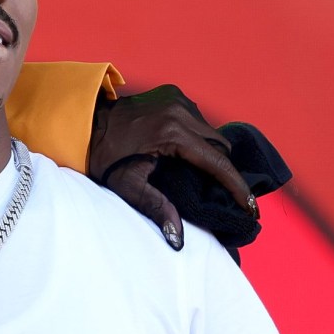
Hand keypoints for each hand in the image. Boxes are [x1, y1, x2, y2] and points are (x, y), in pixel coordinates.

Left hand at [89, 84, 256, 250]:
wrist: (83, 125)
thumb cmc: (103, 157)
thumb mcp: (127, 186)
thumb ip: (156, 209)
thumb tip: (178, 239)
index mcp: (171, 132)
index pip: (218, 162)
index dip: (236, 187)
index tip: (249, 207)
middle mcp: (179, 110)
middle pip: (220, 145)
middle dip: (226, 170)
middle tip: (227, 195)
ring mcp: (176, 98)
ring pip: (211, 131)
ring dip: (213, 153)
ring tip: (210, 178)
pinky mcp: (172, 94)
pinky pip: (198, 120)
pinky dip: (200, 138)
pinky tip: (193, 155)